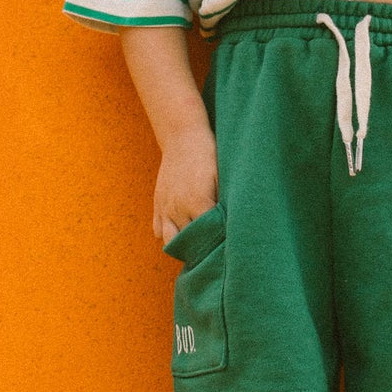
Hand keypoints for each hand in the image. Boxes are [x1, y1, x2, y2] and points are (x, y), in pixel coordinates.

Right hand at [152, 124, 217, 244]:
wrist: (182, 136)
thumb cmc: (208, 155)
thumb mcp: (222, 177)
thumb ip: (224, 202)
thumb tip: (233, 225)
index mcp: (198, 202)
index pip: (208, 236)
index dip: (218, 244)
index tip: (228, 250)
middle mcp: (178, 208)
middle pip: (188, 243)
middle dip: (200, 250)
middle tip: (213, 254)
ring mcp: (165, 207)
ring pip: (169, 240)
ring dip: (182, 246)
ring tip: (195, 248)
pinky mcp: (158, 202)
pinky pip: (158, 229)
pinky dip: (167, 234)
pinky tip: (180, 231)